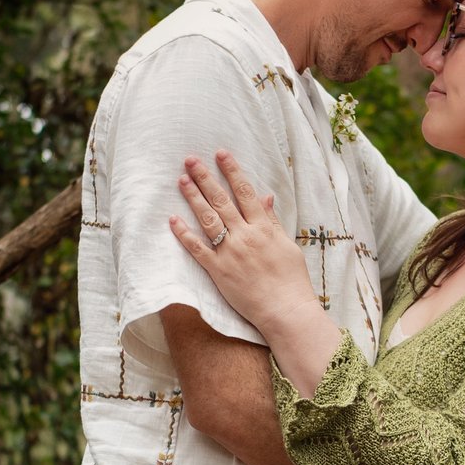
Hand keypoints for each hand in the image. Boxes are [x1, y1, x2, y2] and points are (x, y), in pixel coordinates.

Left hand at [172, 152, 315, 338]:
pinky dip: (184, 233)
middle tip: (191, 160)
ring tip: (181, 180)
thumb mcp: (288, 246)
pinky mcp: (218, 271)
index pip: (245, 192)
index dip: (232, 171)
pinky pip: (197, 248)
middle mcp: (245, 235)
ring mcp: (230, 252)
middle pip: (222, 200)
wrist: (286, 311)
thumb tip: (266, 197)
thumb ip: (273, 221)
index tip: (221, 154)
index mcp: (264, 228)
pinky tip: (173, 219)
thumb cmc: (291, 281)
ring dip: (193, 197)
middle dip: (205, 177)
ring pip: (208, 218)